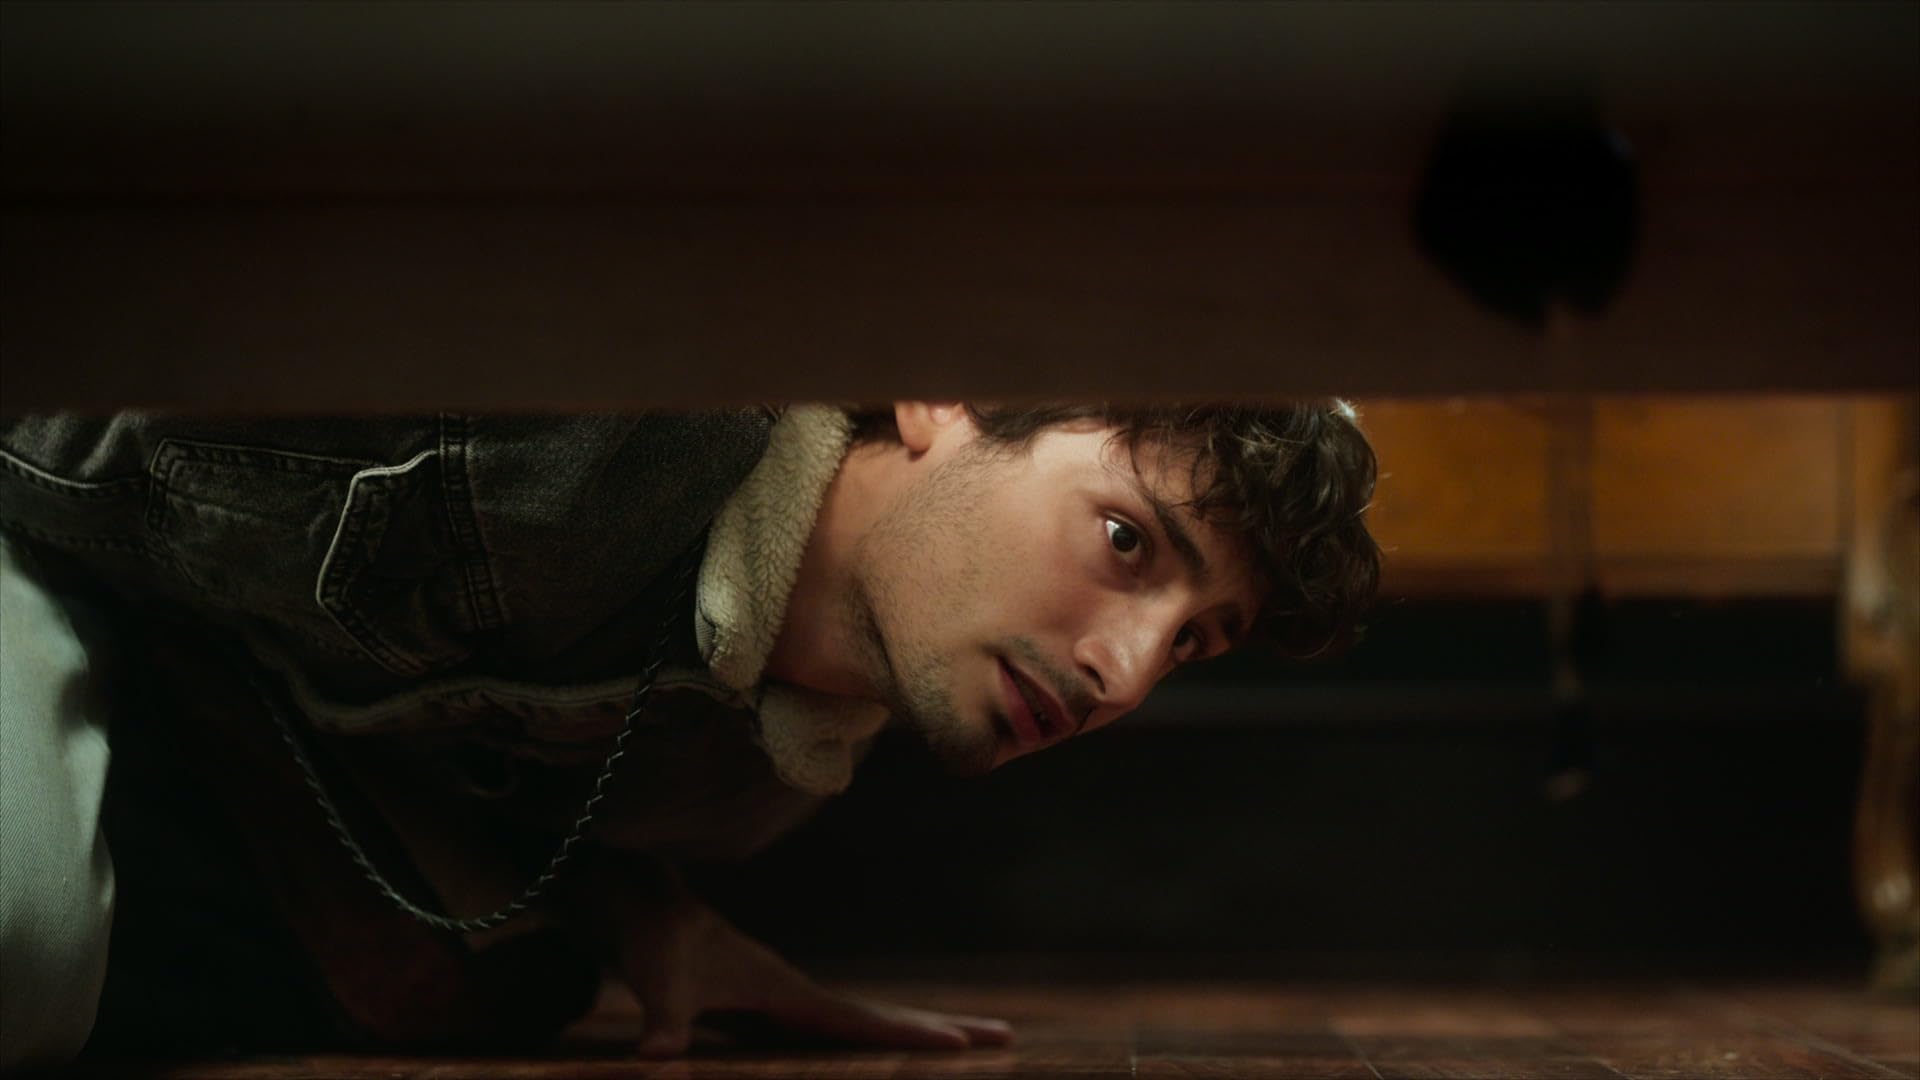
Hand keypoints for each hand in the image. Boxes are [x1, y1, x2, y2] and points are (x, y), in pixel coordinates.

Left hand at [612, 891, 1012, 1056]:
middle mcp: (802, 995)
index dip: (909, 1036)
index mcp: (787, 992)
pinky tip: (895, 1052)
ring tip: (971, 1044)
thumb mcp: (660, 985)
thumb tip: (654, 1059)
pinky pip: (841, 1031)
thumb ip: (663, 1024)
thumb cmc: (659, 945)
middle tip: (1007, 1036)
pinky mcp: (778, 1013)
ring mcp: (795, 1003)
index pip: (859, 1020)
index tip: (961, 1046)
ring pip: (868, 1020)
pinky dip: (879, 1039)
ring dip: (918, 1031)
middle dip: (943, 1027)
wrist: (650, 909)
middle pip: (884, 1014)